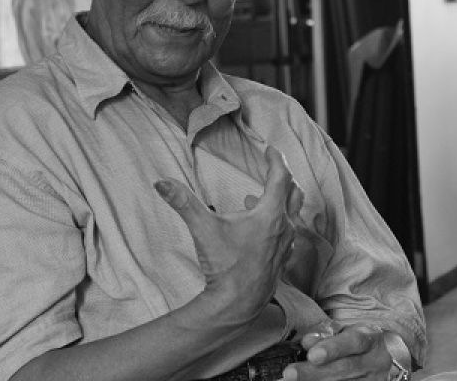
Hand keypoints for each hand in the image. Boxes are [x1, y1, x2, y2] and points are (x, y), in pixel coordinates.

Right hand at [154, 146, 303, 322]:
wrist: (237, 305)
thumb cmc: (225, 266)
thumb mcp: (203, 229)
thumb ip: (183, 202)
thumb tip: (162, 183)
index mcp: (270, 213)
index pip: (280, 177)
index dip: (275, 160)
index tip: (269, 150)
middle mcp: (284, 227)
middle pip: (294, 192)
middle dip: (284, 176)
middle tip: (273, 167)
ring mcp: (286, 244)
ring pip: (294, 214)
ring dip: (282, 200)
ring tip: (259, 198)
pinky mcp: (282, 259)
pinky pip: (288, 233)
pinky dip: (279, 222)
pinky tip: (261, 229)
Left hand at [283, 324, 391, 380]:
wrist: (385, 357)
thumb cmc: (360, 340)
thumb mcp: (347, 329)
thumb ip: (327, 333)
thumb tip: (307, 342)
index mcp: (371, 339)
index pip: (354, 342)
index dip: (333, 348)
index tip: (312, 355)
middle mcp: (374, 361)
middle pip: (344, 368)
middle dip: (314, 371)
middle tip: (290, 373)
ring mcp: (372, 380)